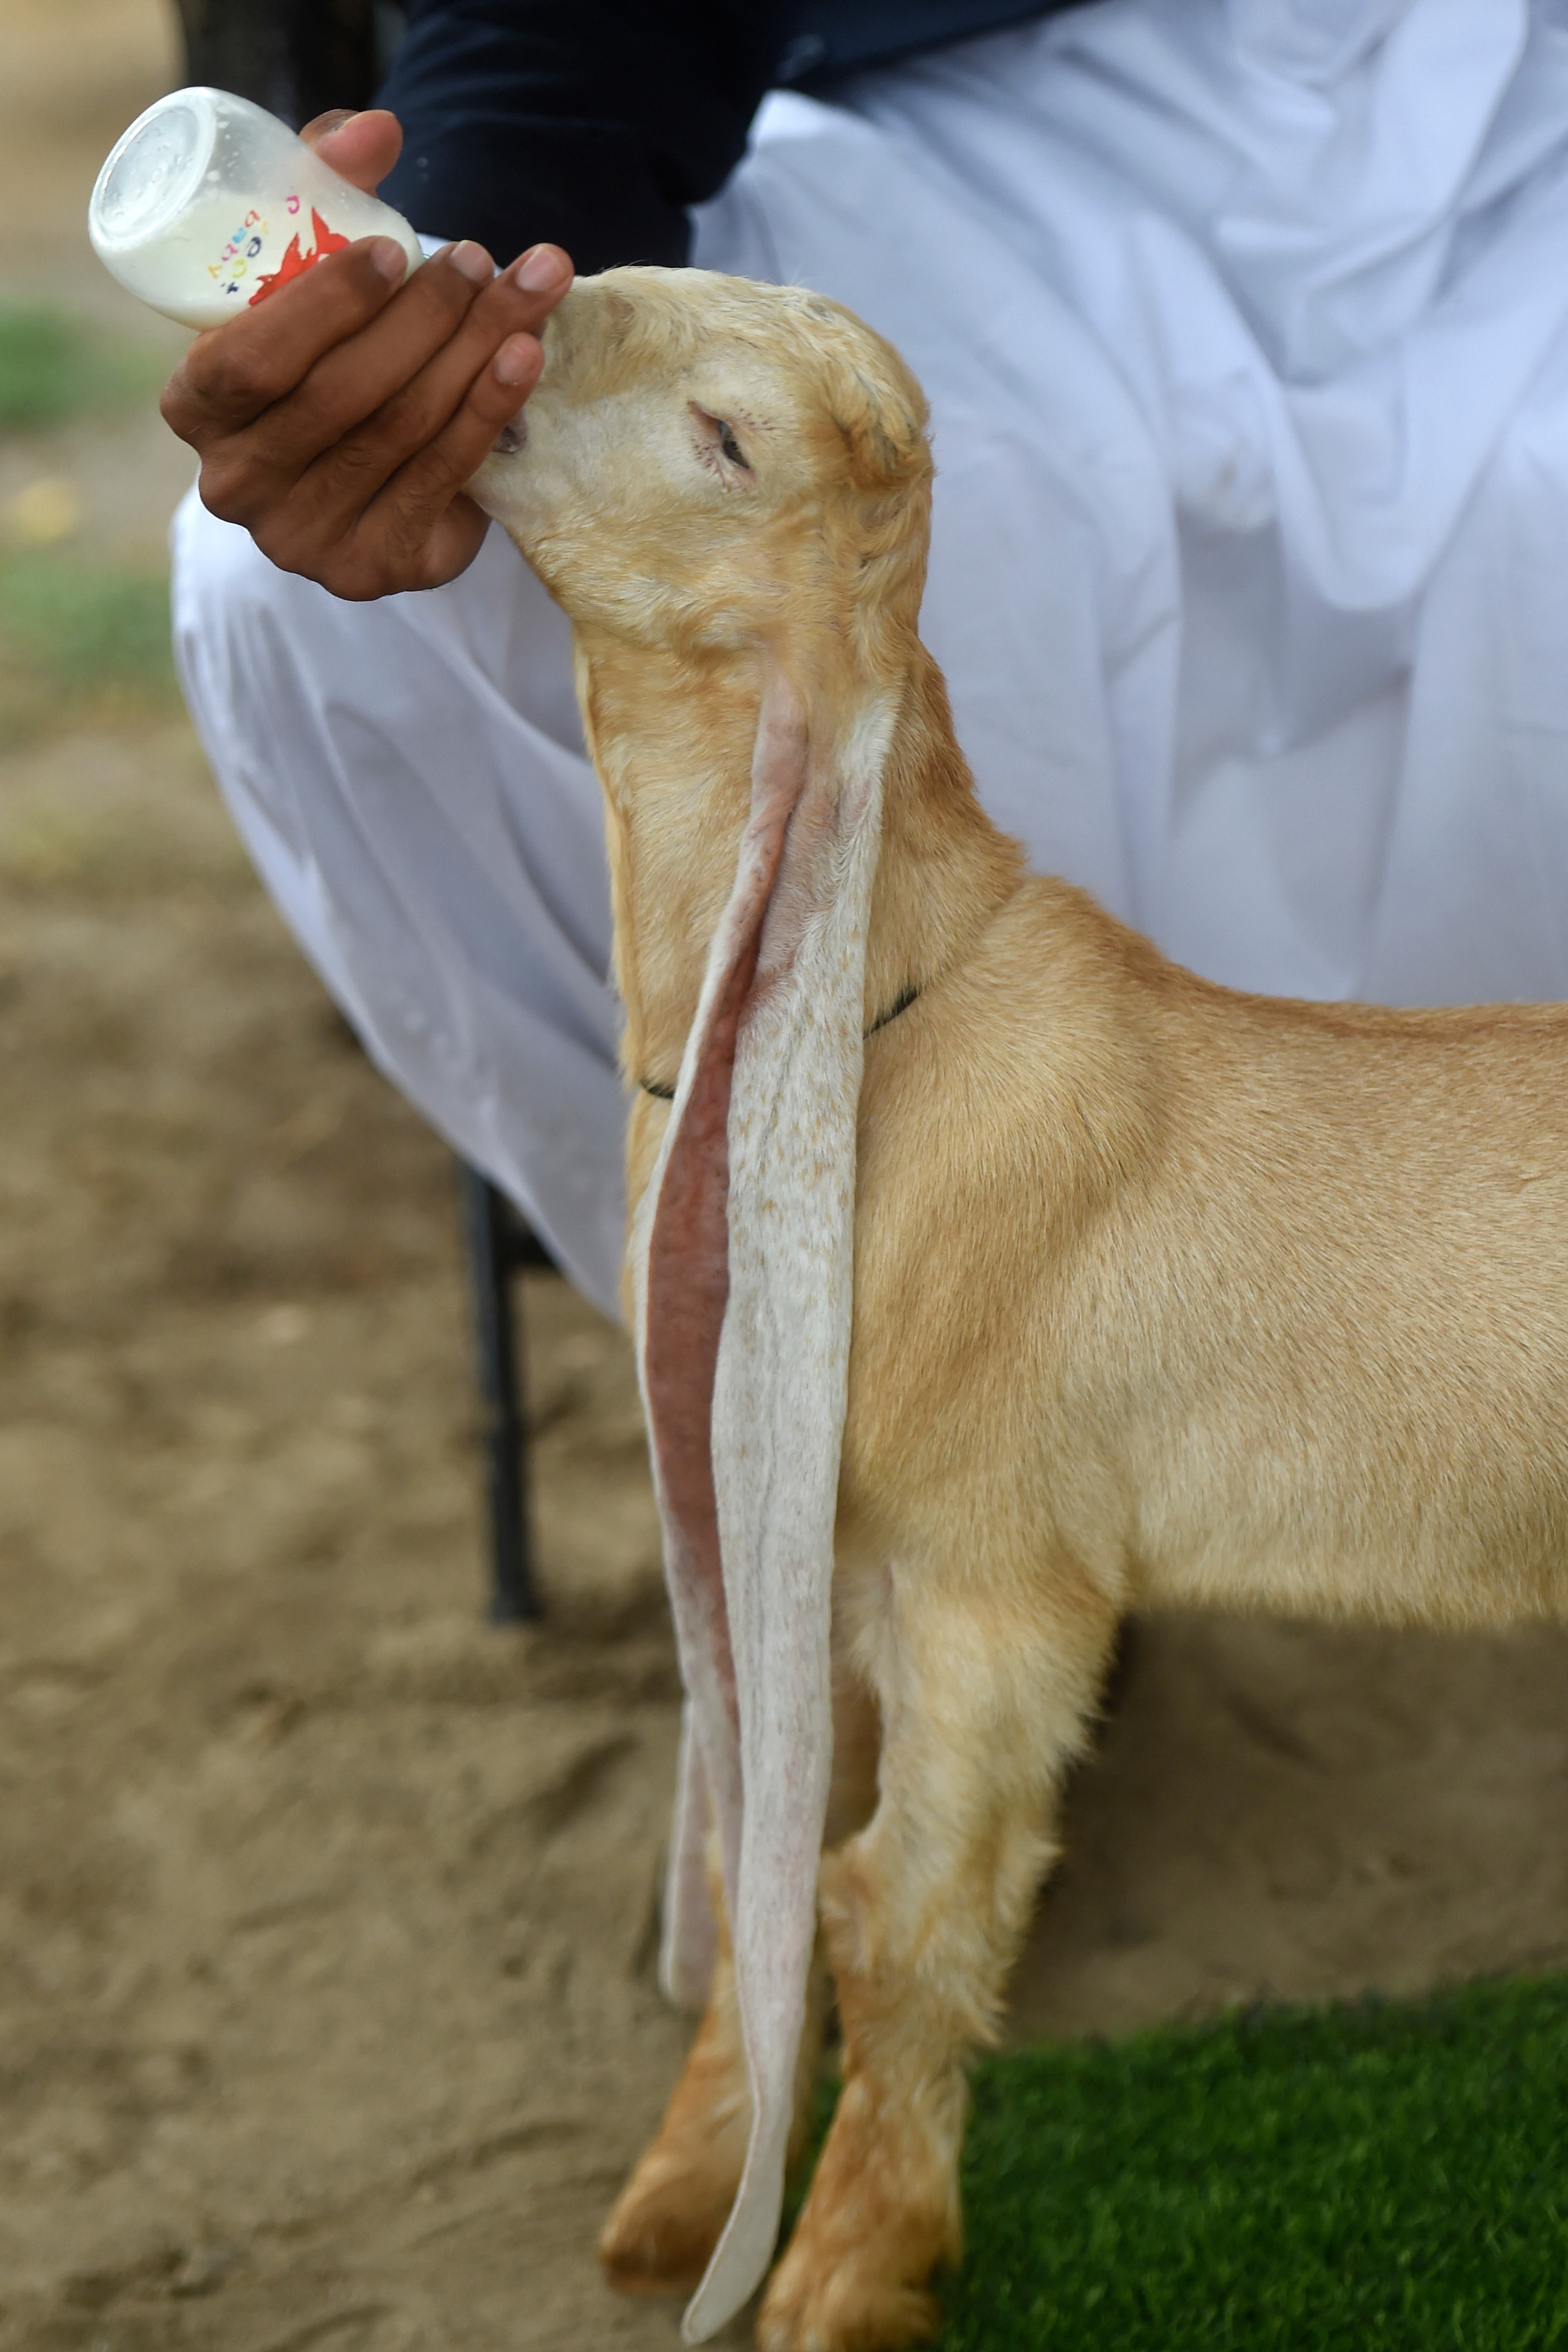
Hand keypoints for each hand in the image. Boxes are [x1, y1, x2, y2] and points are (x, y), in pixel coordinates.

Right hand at [160, 109, 571, 598]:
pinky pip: (442, 477)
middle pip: (342, 395)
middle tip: (480, 259)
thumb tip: (376, 131)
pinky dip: (491, 410)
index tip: (395, 250)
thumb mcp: (304, 274)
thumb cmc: (321, 352)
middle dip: (425, 318)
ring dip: (473, 352)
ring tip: (526, 290)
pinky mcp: (374, 569)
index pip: (249, 362)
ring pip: (402, 431)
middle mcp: (238, 485)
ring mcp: (305, 538)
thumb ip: (321, 192)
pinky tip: (526, 358)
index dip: (325, 306)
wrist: (355, 468)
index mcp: (196, 409)